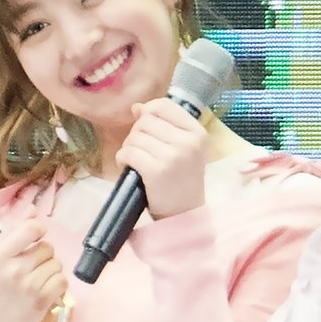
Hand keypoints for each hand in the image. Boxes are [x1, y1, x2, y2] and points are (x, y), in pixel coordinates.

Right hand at [0, 216, 66, 321]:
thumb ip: (13, 231)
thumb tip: (33, 210)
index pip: (32, 228)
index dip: (37, 229)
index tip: (33, 237)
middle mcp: (15, 269)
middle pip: (47, 247)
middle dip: (43, 253)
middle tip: (31, 264)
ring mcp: (30, 286)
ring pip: (56, 264)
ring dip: (50, 268)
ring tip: (36, 277)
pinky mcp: (43, 300)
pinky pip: (62, 281)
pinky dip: (57, 283)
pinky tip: (45, 287)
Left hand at [118, 98, 209, 218]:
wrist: (184, 215)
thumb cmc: (182, 180)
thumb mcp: (183, 149)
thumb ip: (163, 125)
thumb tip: (136, 107)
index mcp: (197, 133)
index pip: (164, 106)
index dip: (148, 112)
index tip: (147, 130)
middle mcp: (187, 143)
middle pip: (146, 121)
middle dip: (137, 134)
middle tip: (142, 152)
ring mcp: (173, 157)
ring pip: (135, 136)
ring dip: (129, 148)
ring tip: (137, 162)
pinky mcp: (156, 171)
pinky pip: (128, 152)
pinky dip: (122, 159)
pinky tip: (129, 168)